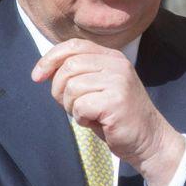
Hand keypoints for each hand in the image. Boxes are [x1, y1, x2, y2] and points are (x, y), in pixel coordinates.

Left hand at [31, 39, 183, 185]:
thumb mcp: (99, 87)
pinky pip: (80, 106)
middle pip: (69, 66)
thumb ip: (79, 74)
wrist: (149, 140)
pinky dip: (81, 118)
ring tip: (88, 115)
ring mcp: (119, 81)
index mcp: (112, 57)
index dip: (50, 59)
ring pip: (72, 87)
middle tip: (71, 106)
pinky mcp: (116, 101)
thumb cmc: (117, 116)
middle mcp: (117, 64)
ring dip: (71, 107)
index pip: (73, 46)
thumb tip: (45, 69)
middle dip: (59, 89)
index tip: (37, 76)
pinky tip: (95, 122)